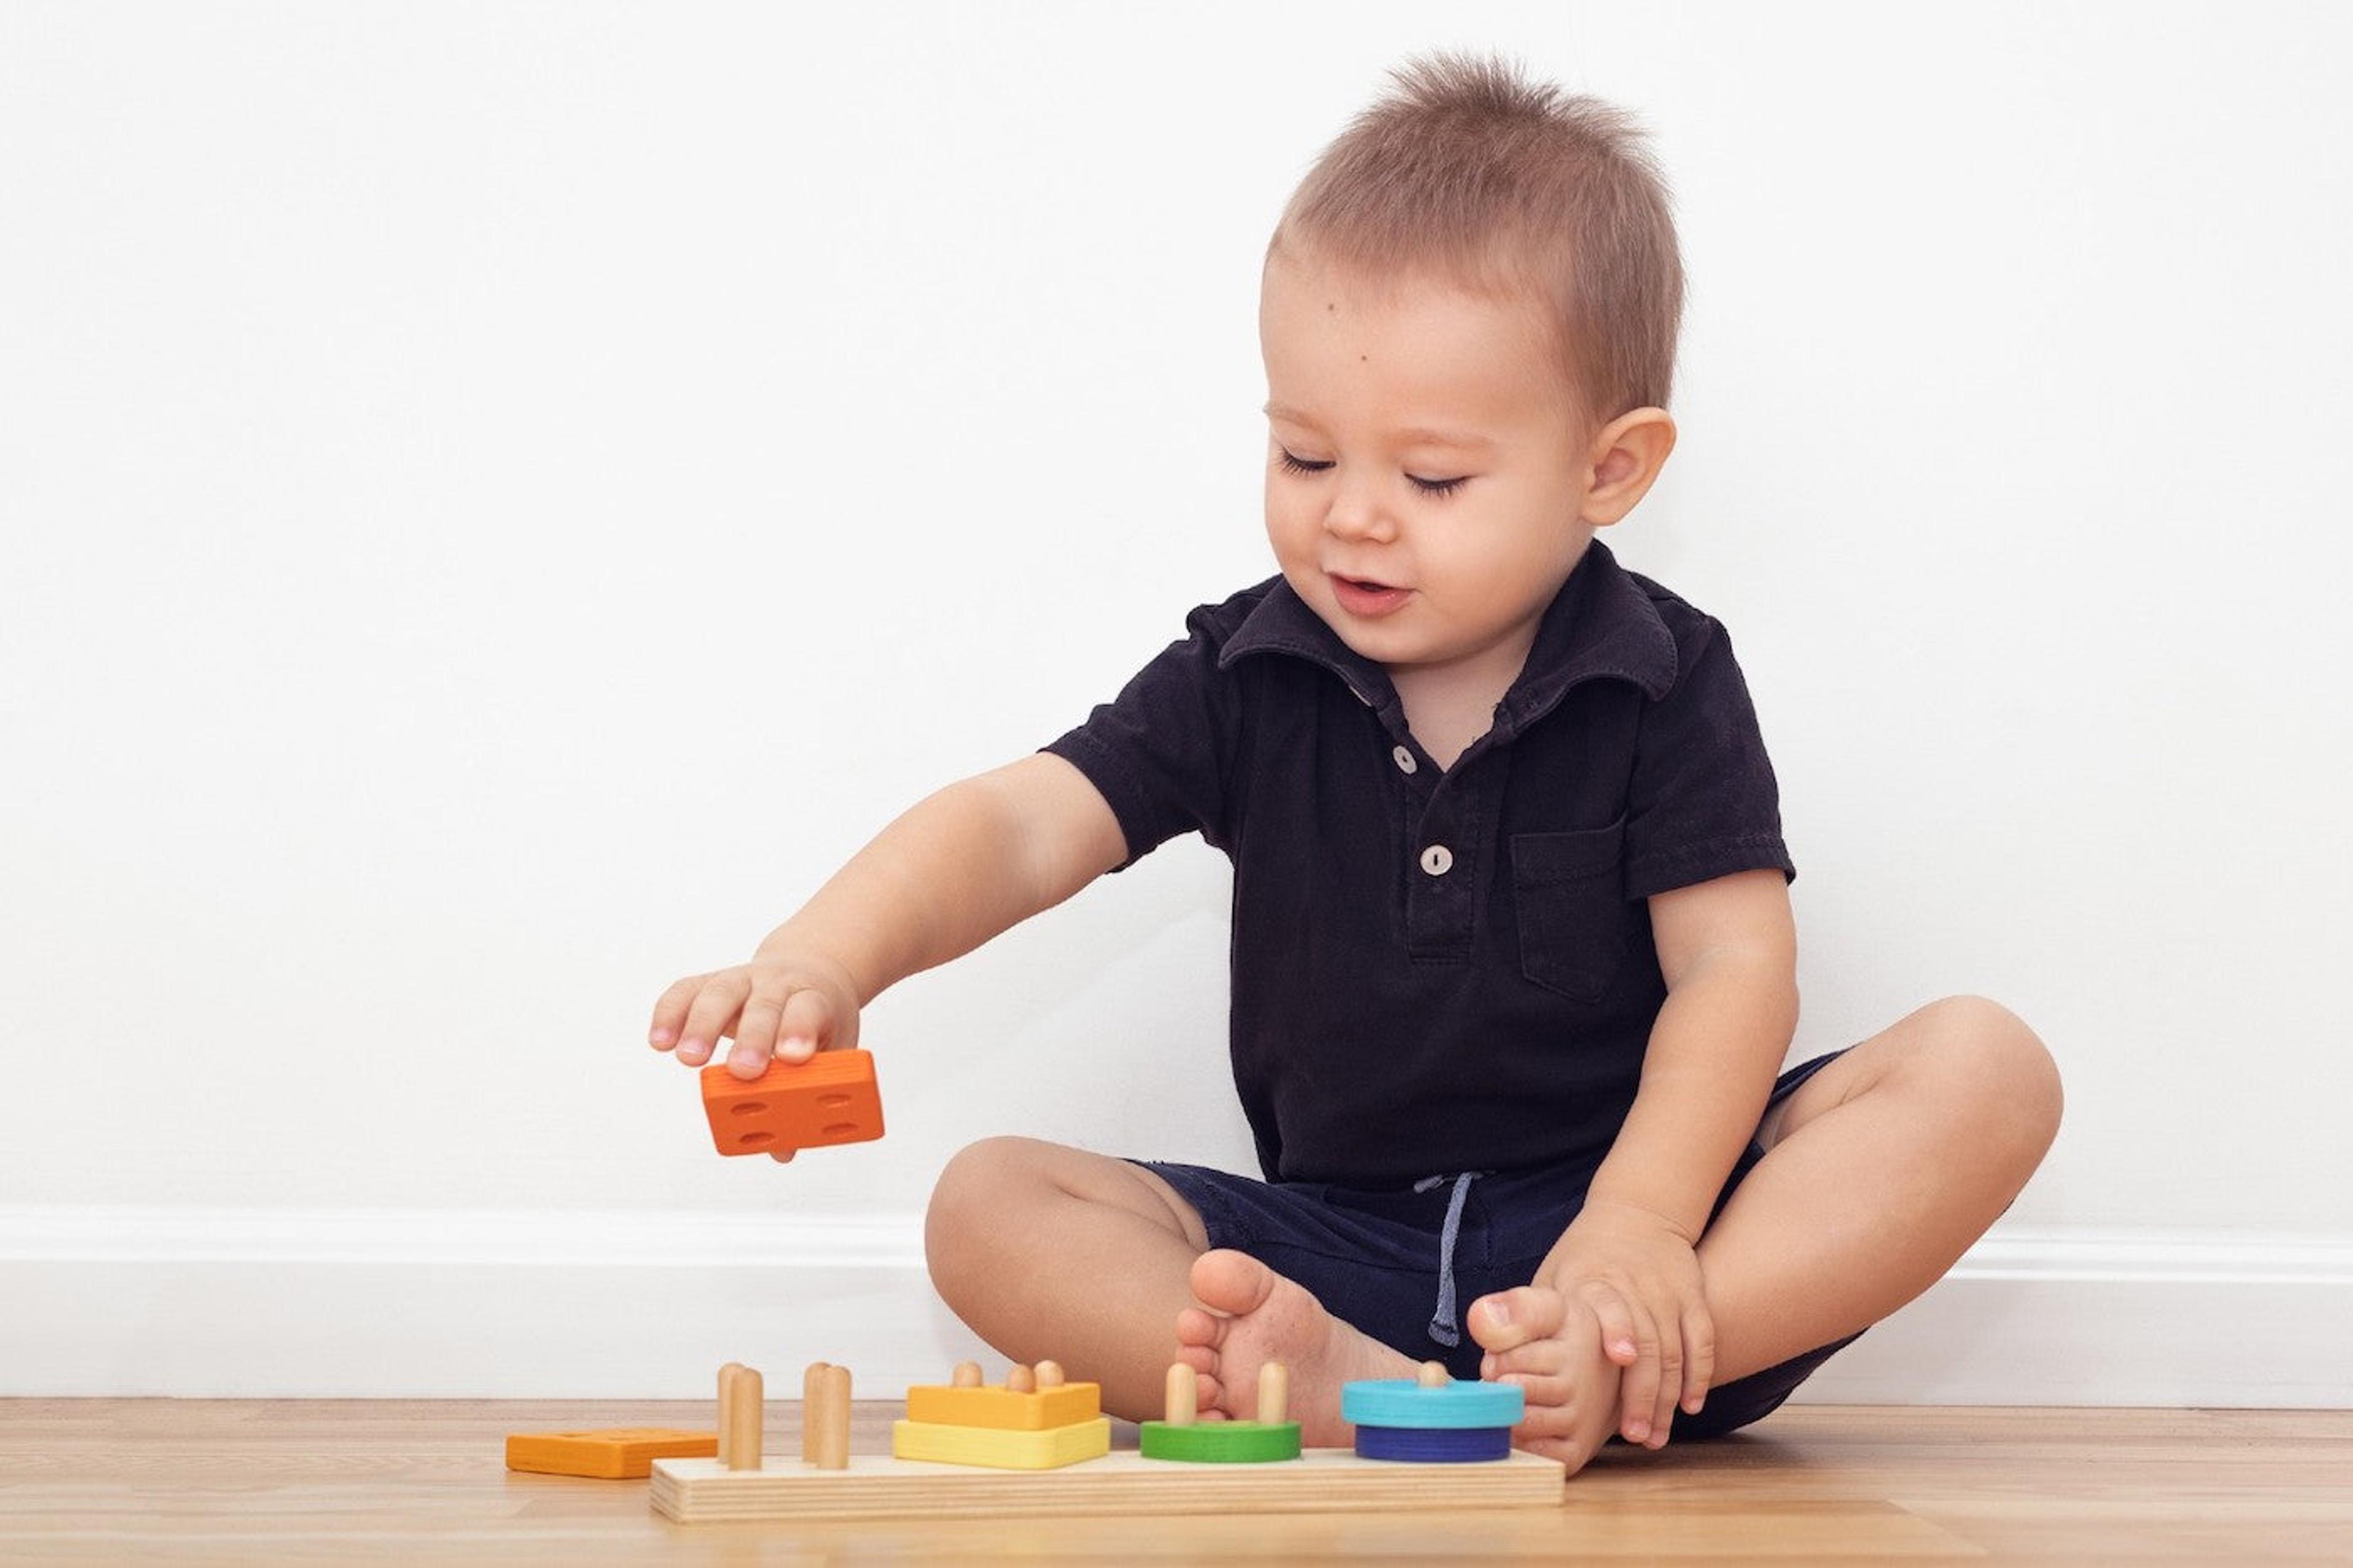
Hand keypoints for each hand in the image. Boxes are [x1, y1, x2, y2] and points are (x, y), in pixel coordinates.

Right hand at [649, 946, 860, 1082]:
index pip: (809, 1009)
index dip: (801, 1031)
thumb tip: (782, 1151)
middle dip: (753, 1038)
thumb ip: (812, 1096)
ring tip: (690, 1059)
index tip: (795, 1056)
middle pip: (765, 1005)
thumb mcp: (833, 1051)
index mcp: (816, 999)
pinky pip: (686, 991)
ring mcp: (743, 980)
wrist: (810, 969)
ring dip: (702, 1027)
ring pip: (721, 993)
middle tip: (744, 1071)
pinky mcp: (710, 981)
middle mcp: (778, 985)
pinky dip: (670, 1014)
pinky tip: (659, 1041)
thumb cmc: (820, 1019)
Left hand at [1535, 1199, 1713, 1448]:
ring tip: (1654, 1435)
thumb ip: (1526, 1318)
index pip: (1610, 1303)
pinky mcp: (1692, 1297)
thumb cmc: (1584, 1258)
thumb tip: (1488, 1359)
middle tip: (1635, 1433)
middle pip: (1648, 1340)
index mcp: (1595, 1280)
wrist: (1638, 1213)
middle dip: (1644, 1391)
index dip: (1616, 1328)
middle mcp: (1636, 1286)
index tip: (1618, 1358)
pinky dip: (1699, 1374)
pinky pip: (1701, 1339)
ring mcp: (1668, 1293)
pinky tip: (1690, 1405)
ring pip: (1676, 1348)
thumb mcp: (1551, 1277)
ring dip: (1668, 1396)